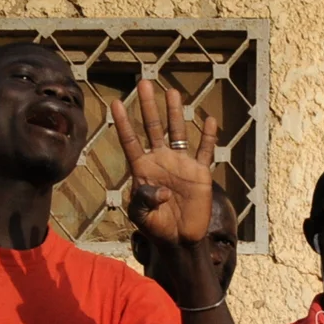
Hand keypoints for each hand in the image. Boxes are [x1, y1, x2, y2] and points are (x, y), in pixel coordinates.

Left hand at [108, 76, 213, 250]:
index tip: (115, 102)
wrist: (179, 240)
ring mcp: (181, 165)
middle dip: (148, 106)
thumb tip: (161, 189)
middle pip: (153, 127)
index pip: (130, 140)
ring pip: (178, 133)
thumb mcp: (139, 215)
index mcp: (142, 168)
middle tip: (143, 82)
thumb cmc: (155, 227)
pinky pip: (204, 151)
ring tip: (172, 92)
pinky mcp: (200, 173)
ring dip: (175, 113)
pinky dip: (207, 137)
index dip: (123, 122)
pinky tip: (208, 120)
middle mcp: (161, 161)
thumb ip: (143, 199)